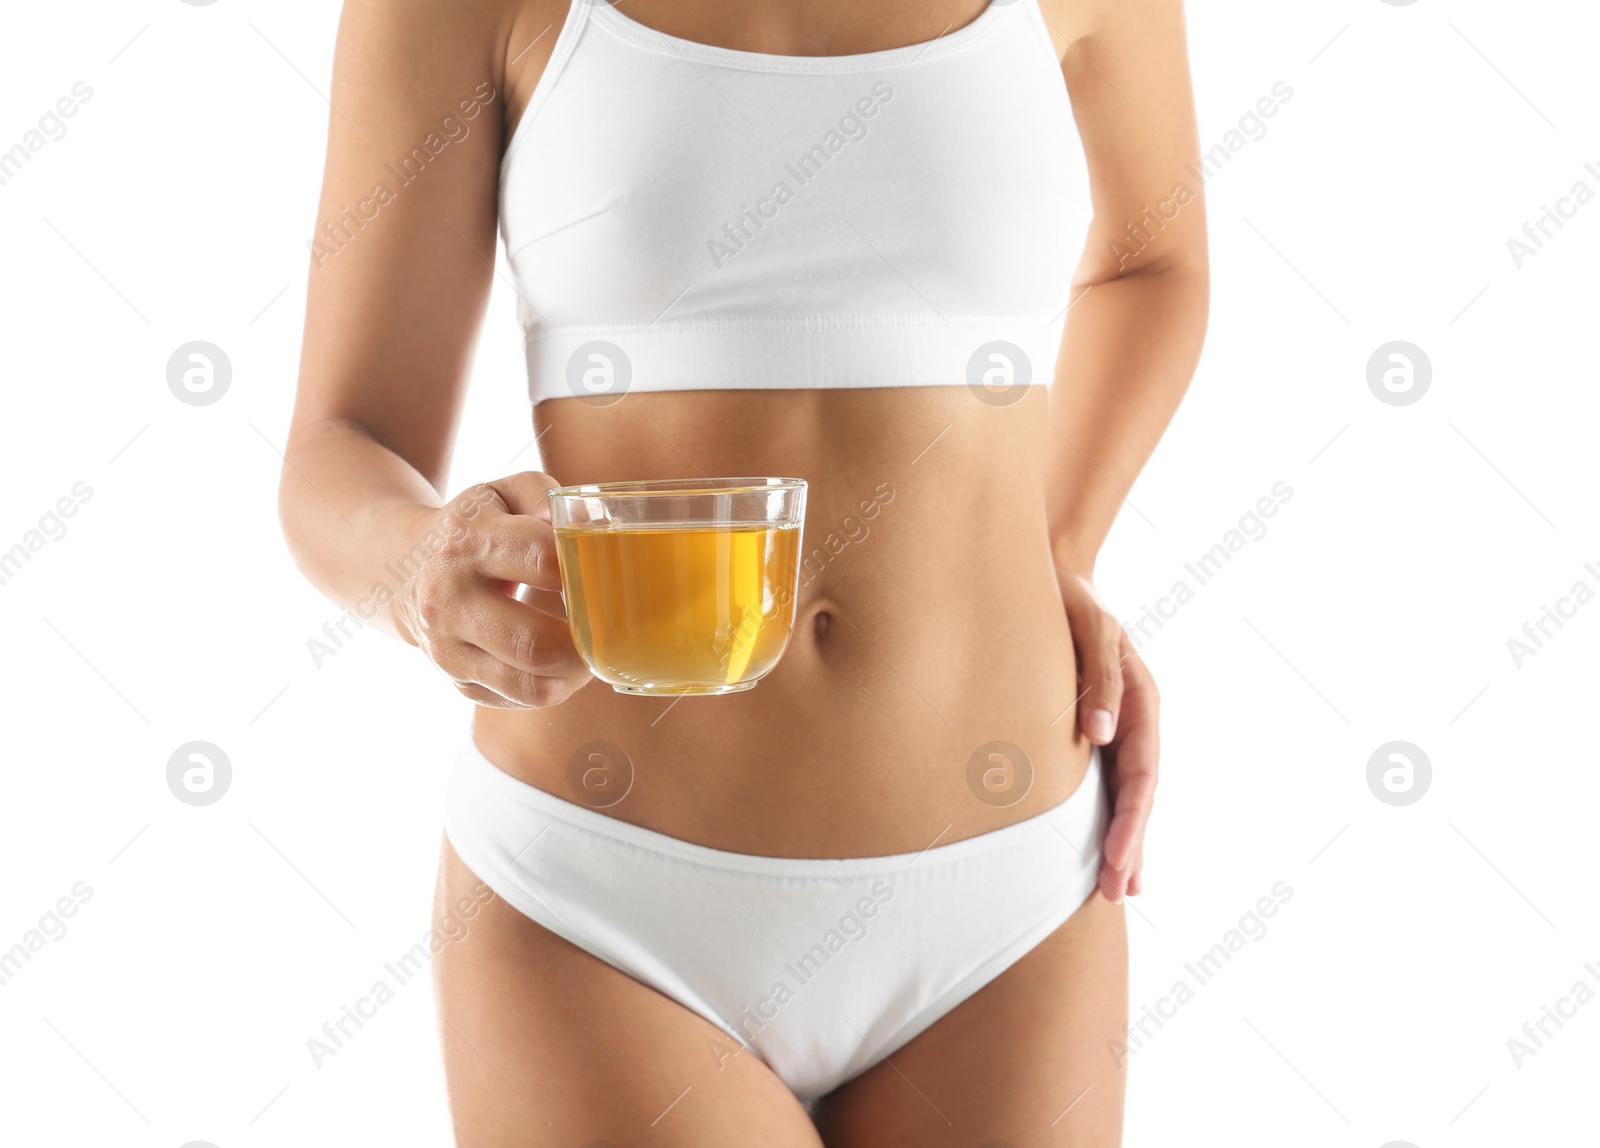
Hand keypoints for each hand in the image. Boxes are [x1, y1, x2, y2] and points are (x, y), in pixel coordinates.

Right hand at [390, 472, 592, 707]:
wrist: (406, 568)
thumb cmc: (477, 526)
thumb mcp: (502, 492)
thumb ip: (544, 496)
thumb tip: (584, 525)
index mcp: (466, 542)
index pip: (543, 561)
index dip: (587, 569)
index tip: (608, 572)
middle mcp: (448, 599)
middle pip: (536, 641)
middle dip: (588, 640)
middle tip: (611, 627)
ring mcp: (447, 648)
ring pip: (531, 683)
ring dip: (576, 672)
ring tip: (590, 649)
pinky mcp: (458, 682)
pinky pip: (522, 698)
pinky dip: (555, 685)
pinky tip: (562, 661)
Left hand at [1057, 571, 1158, 901]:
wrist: (1052, 574)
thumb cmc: (1068, 598)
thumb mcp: (1088, 624)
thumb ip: (1101, 675)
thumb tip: (1102, 734)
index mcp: (1142, 699)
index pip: (1141, 774)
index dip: (1131, 820)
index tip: (1118, 859)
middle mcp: (1134, 720)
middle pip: (1138, 794)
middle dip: (1130, 845)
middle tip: (1117, 893)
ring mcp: (1116, 727)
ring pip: (1123, 794)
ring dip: (1122, 841)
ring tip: (1118, 891)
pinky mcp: (1092, 729)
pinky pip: (1101, 780)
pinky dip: (1103, 817)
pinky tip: (1101, 852)